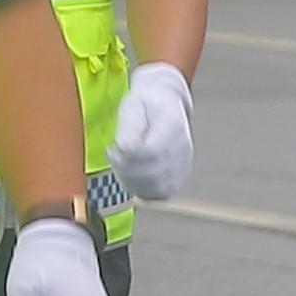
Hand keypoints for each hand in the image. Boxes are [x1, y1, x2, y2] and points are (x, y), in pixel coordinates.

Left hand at [110, 62, 194, 200]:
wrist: (165, 103)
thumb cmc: (145, 104)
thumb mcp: (132, 105)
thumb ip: (129, 127)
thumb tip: (124, 148)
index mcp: (173, 126)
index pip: (151, 152)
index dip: (128, 155)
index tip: (113, 147)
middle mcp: (183, 148)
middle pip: (155, 174)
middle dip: (126, 169)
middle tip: (112, 154)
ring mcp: (183, 164)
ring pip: (158, 188)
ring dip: (131, 181)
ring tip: (119, 163)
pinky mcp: (178, 175)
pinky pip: (161, 192)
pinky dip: (141, 188)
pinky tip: (128, 174)